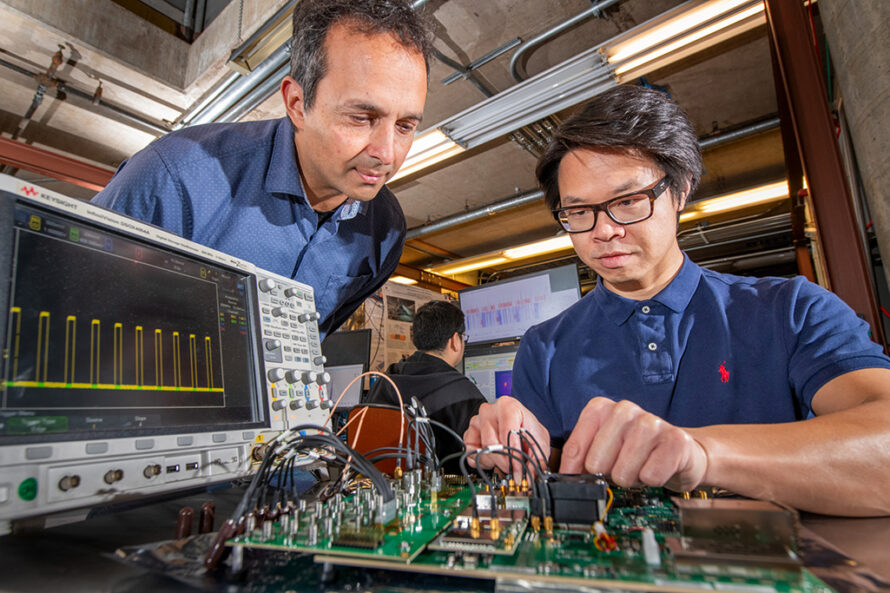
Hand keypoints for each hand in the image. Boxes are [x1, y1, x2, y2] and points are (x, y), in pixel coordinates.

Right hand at [463, 396, 550, 475]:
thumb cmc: (527, 430)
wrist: (519, 427)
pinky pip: (471, 454)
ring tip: (505, 460)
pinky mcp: (469, 435)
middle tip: (512, 468)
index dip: (514, 454)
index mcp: (507, 406)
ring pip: (481, 450)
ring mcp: (476, 422)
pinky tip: (493, 458)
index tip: (518, 468)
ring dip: (494, 461)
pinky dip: (482, 461)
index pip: (507, 432)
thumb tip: (531, 475)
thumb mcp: (539, 441)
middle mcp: (489, 411)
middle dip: (504, 461)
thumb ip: (537, 458)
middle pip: (491, 442)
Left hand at [559, 397, 707, 491]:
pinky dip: (652, 481)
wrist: (682, 452)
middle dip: (608, 475)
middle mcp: (624, 409)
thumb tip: (561, 481)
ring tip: (640, 468)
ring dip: (631, 479)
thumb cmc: (637, 453)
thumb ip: (581, 459)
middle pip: (596, 463)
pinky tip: (658, 469)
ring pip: (622, 472)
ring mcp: (651, 422)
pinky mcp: (675, 441)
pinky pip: (650, 476)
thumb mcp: (604, 451)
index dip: (573, 472)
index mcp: (601, 408)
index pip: (574, 448)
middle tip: (622, 468)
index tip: (577, 483)